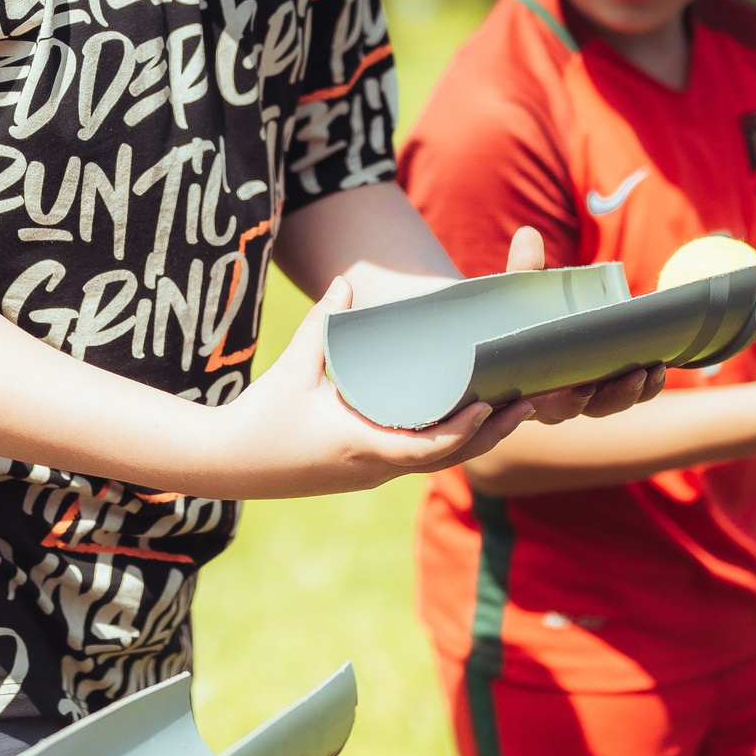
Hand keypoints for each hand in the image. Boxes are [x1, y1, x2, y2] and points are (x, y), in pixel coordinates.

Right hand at [215, 278, 533, 494]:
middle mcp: (374, 467)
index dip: (463, 431)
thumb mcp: (292, 369)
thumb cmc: (259, 419)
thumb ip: (322, 326)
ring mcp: (372, 474)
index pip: (425, 448)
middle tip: (527, 404)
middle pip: (447, 459)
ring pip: (437, 462)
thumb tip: (345, 281)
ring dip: (475, 439)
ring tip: (510, 409)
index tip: (489, 405)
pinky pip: (418, 459)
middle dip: (489, 433)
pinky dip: (448, 442)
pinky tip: (468, 420)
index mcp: (360, 445)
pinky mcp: (366, 472)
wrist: (229, 465)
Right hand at [505, 225, 664, 426]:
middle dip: (613, 396)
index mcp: (527, 386)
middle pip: (586, 409)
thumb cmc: (518, 314)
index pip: (546, 406)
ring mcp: (584, 392)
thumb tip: (528, 235)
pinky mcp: (607, 381)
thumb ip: (523, 270)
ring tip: (651, 368)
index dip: (566, 402)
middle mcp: (555, 397)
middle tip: (632, 377)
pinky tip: (658, 365)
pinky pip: (628, 392)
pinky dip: (645, 383)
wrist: (531, 323)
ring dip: (634, 391)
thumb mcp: (517, 293)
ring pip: (610, 403)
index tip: (582, 390)